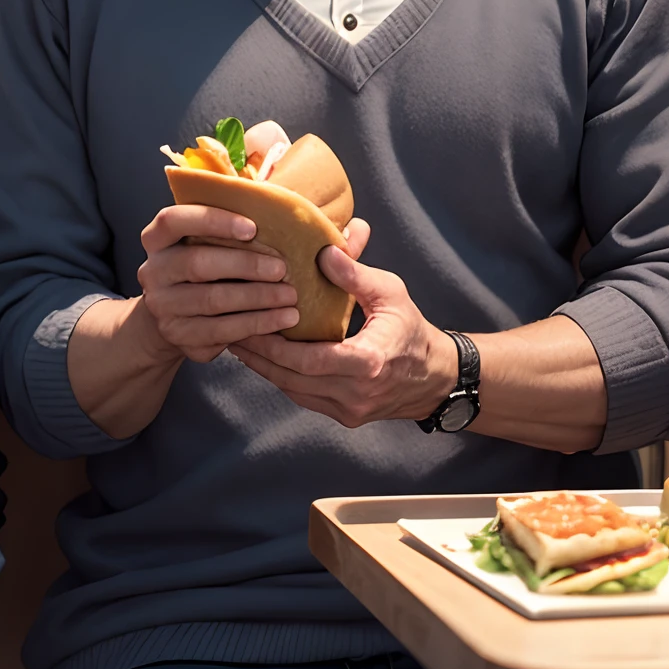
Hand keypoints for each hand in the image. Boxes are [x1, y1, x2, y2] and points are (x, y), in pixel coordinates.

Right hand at [137, 203, 299, 363]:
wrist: (176, 315)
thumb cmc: (205, 267)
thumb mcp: (206, 241)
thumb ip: (226, 222)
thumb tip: (263, 191)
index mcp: (157, 240)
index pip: (173, 221)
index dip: (212, 221)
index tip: (252, 228)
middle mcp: (153, 272)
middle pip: (197, 263)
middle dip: (246, 265)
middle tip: (282, 269)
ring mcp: (162, 307)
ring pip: (212, 300)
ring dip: (257, 297)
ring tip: (290, 297)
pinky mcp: (178, 336)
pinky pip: (220, 331)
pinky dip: (255, 325)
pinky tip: (280, 319)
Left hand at [228, 222, 458, 427]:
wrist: (437, 378)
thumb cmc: (413, 330)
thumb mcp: (391, 294)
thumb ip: (356, 275)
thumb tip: (324, 251)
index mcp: (368, 364)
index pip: (307, 360)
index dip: (273, 345)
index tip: (249, 324)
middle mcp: (356, 394)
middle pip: (291, 378)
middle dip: (258, 355)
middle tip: (232, 329)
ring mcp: (349, 410)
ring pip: (292, 390)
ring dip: (264, 367)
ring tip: (240, 341)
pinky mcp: (344, 417)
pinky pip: (302, 397)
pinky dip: (282, 377)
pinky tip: (264, 358)